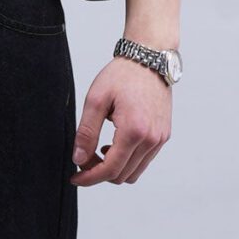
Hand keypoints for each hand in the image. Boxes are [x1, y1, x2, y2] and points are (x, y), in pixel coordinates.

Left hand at [70, 58, 170, 185]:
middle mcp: (151, 139)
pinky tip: (114, 145)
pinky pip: (144, 161)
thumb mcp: (95, 100)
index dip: (89, 178)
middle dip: (99, 173)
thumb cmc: (122, 75)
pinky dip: (127, 161)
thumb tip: (78, 159)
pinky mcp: (163, 136)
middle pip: (122, 176)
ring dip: (114, 168)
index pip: (110, 170)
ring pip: (134, 173)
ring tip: (99, 150)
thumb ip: (86, 133)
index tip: (75, 177)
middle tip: (84, 159)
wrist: (148, 59)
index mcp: (133, 130)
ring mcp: (160, 139)